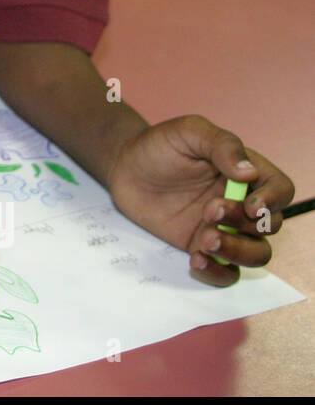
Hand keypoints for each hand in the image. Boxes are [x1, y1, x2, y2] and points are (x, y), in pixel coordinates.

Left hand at [106, 115, 293, 284]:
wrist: (124, 167)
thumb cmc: (159, 146)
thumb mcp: (189, 132)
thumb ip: (222, 145)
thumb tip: (249, 172)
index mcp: (247, 173)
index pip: (280, 190)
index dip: (273, 201)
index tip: (251, 206)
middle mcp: (242, 203)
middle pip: (270, 226)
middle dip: (243, 224)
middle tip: (208, 211)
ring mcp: (224, 227)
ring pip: (255, 254)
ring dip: (237, 252)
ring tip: (205, 240)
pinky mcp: (201, 245)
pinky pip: (226, 272)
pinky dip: (218, 273)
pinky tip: (196, 259)